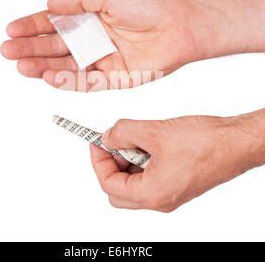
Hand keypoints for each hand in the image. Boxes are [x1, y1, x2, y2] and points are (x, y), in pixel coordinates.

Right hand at [1, 0, 264, 90]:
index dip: (33, 26)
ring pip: (68, 67)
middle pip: (58, 47)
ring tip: (22, 66)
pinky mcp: (116, 78)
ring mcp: (104, 60)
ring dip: (44, 67)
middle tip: (9, 50)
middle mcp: (95, 40)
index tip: (12, 29)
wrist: (182, 24)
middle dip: (32, 49)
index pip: (56, 24)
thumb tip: (50, 4)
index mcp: (91, 18)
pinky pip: (88, 82)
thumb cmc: (151, 3)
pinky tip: (50, 76)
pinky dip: (69, 81)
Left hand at [90, 110, 264, 210]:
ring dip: (127, 162)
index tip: (97, 142)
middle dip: (111, 164)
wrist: (235, 143)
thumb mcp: (154, 131)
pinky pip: (150, 178)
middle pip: (119, 190)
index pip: (109, 184)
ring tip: (134, 139)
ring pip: (134, 184)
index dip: (98, 161)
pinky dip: (142, 162)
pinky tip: (149, 143)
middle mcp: (160, 200)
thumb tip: (108, 136)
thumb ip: (123, 133)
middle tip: (113, 143)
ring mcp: (169, 194)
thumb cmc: (203, 142)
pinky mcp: (177, 185)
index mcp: (151, 194)